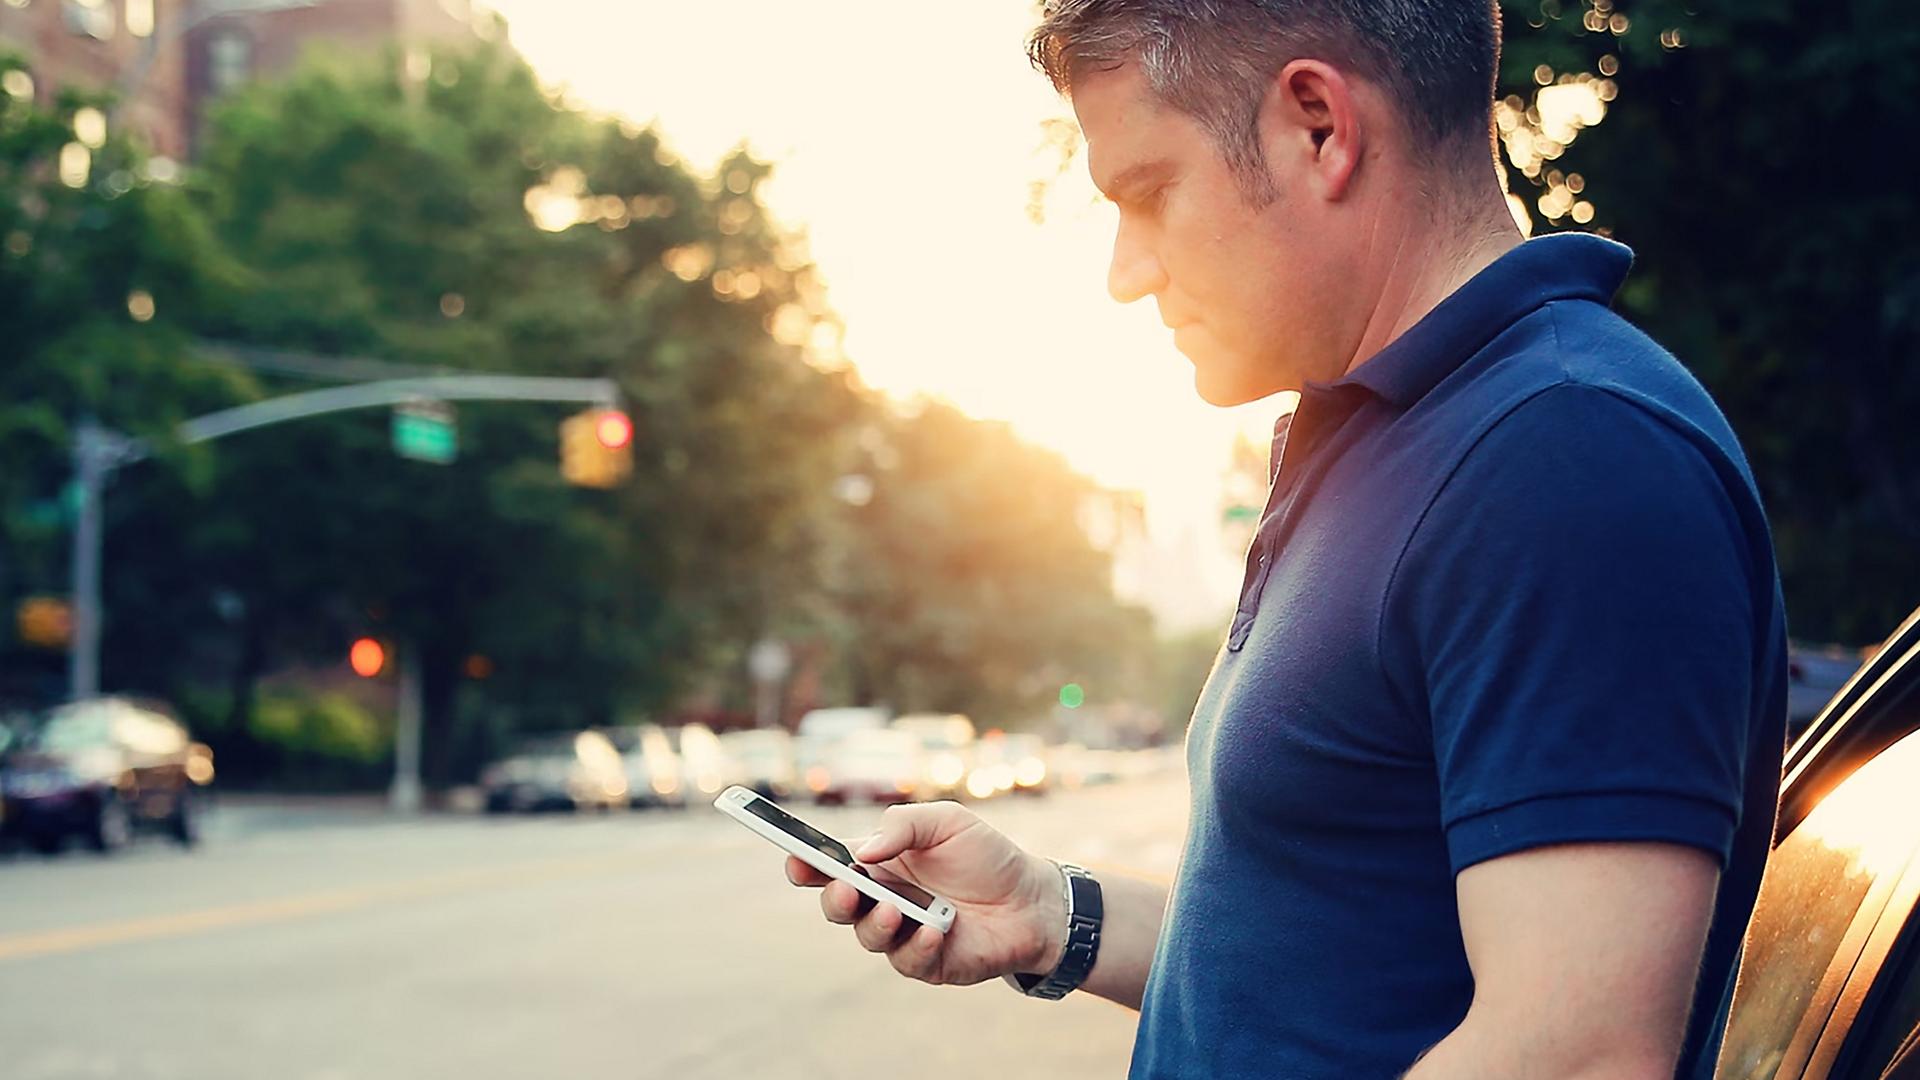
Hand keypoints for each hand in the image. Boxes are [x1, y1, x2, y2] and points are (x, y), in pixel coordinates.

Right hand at [783, 801, 1064, 986]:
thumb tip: (865, 851)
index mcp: (878, 862)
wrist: (1032, 898)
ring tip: (894, 910)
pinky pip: (907, 961)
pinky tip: (932, 932)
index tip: (794, 858)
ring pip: (867, 935)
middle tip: (845, 887)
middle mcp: (882, 899)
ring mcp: (902, 934)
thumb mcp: (947, 821)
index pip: (829, 864)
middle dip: (834, 897)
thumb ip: (904, 825)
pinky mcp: (926, 963)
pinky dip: (916, 946)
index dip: (804, 863)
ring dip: (875, 923)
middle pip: (837, 905)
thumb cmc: (985, 856)